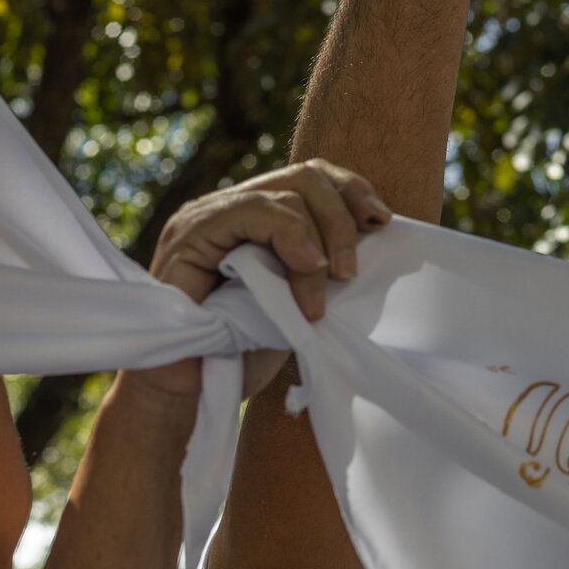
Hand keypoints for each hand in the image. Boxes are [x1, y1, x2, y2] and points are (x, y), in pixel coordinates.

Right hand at [136, 160, 392, 401]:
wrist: (187, 392)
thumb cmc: (238, 358)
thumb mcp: (295, 308)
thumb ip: (319, 273)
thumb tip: (366, 247)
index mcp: (258, 221)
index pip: (312, 177)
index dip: (352, 192)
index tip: (381, 225)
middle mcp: (231, 209)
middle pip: (305, 176)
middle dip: (342, 218)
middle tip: (350, 274)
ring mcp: (207, 216)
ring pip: (284, 192)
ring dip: (320, 240)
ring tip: (323, 293)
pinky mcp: (190, 233)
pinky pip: (251, 211)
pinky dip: (288, 234)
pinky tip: (307, 267)